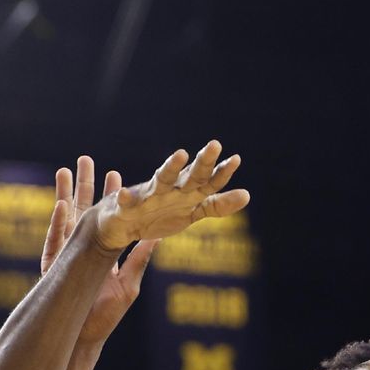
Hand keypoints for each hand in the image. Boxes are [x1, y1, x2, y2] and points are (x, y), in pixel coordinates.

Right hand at [40, 157, 159, 344]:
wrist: (80, 338)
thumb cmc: (105, 316)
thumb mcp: (129, 285)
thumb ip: (140, 259)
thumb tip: (159, 236)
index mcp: (103, 251)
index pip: (108, 217)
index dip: (110, 196)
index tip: (114, 173)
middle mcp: (83, 248)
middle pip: (83, 210)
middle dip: (84, 185)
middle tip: (85, 159)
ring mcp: (65, 255)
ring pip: (65, 218)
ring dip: (65, 194)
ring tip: (65, 170)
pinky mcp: (52, 266)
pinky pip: (54, 240)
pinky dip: (57, 222)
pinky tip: (60, 204)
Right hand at [94, 140, 248, 250]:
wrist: (122, 223)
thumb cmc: (160, 213)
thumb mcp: (192, 212)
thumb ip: (217, 204)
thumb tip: (247, 195)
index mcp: (187, 191)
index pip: (209, 181)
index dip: (223, 172)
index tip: (236, 159)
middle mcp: (171, 188)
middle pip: (190, 175)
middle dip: (203, 162)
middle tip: (215, 145)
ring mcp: (149, 195)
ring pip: (162, 179)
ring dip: (171, 167)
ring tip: (181, 154)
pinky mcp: (126, 205)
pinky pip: (126, 201)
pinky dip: (124, 197)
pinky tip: (124, 194)